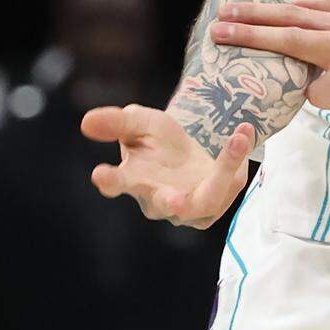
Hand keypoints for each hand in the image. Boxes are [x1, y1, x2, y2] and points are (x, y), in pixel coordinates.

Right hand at [81, 104, 253, 228]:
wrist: (191, 150)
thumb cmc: (160, 142)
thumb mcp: (141, 123)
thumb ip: (117, 122)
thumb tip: (86, 121)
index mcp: (134, 180)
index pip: (116, 184)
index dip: (109, 181)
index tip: (100, 174)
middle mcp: (160, 200)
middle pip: (163, 205)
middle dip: (170, 202)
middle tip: (173, 198)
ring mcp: (190, 208)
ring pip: (207, 199)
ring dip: (223, 170)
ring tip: (236, 139)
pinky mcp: (216, 204)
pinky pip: (230, 185)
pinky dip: (237, 159)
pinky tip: (243, 133)